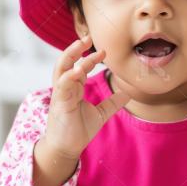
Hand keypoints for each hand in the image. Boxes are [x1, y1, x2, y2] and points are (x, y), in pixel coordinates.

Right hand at [43, 35, 130, 158]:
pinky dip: (68, 77)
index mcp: (74, 89)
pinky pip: (61, 86)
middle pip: (65, 62)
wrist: (67, 148)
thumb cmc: (78, 130)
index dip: (90, 58)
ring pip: (61, 70)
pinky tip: (78, 70)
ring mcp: (60, 95)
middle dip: (74, 49)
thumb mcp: (100, 114)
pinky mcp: (59, 104)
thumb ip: (112, 103)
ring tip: (81, 46)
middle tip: (87, 37)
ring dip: (70, 56)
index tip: (104, 51)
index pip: (79, 67)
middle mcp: (65, 89)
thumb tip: (127, 93)